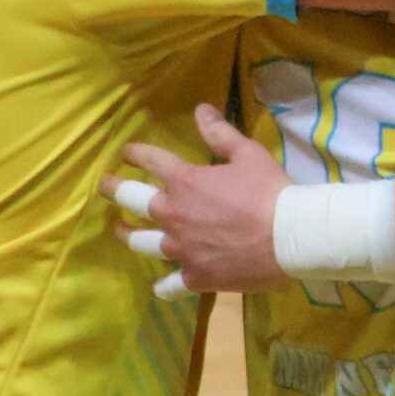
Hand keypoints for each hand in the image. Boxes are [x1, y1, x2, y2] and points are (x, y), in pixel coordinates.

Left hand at [100, 106, 291, 296]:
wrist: (290, 236)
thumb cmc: (270, 191)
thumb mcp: (248, 154)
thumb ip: (219, 133)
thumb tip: (200, 109)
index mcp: (185, 182)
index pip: (152, 160)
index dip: (136, 153)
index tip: (126, 152)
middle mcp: (174, 215)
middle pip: (133, 201)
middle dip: (114, 190)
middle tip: (104, 186)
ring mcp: (181, 249)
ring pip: (142, 243)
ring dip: (128, 235)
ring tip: (121, 231)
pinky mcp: (194, 277)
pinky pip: (169, 285)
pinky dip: (163, 286)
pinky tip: (159, 286)